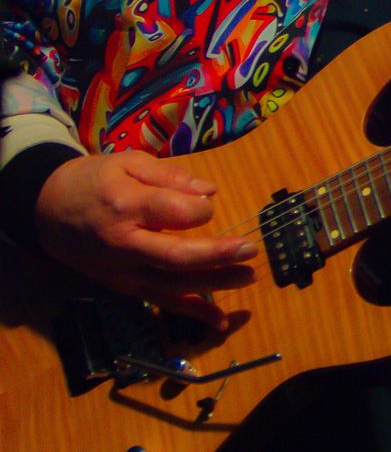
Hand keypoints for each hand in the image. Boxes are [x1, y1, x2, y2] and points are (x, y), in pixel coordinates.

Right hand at [35, 151, 258, 328]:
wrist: (45, 209)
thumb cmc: (93, 181)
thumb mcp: (128, 162)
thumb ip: (170, 176)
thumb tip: (210, 191)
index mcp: (125, 207)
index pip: (175, 213)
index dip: (200, 210)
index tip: (209, 203)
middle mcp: (124, 245)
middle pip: (175, 257)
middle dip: (217, 255)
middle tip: (250, 249)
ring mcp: (122, 271)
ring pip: (173, 284)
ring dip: (214, 284)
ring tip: (248, 276)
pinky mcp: (124, 286)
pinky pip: (160, 302)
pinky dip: (191, 313)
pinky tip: (220, 321)